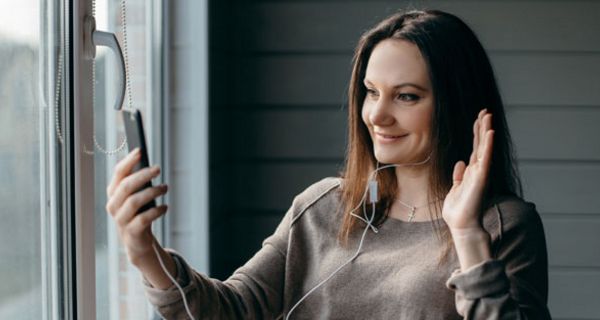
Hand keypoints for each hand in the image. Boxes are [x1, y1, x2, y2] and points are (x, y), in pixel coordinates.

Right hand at [105, 148, 168, 265]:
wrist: (137, 242)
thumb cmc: (138, 213)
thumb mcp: (136, 196)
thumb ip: (139, 183)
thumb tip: (150, 166)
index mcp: (113, 193)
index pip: (118, 173)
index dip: (129, 161)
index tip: (140, 150)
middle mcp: (113, 205)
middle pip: (126, 186)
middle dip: (143, 175)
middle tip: (158, 168)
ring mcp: (121, 220)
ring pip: (134, 201)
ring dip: (152, 192)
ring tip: (165, 187)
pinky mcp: (131, 232)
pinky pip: (144, 219)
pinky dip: (156, 211)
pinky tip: (164, 207)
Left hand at [442, 108, 493, 231]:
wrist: (461, 225)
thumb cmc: (458, 210)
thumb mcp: (455, 188)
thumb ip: (459, 176)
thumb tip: (461, 163)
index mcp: (472, 172)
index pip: (475, 148)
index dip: (476, 133)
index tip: (478, 118)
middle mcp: (478, 170)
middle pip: (481, 144)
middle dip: (483, 127)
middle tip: (485, 111)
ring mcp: (481, 173)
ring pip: (484, 148)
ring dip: (486, 131)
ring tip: (488, 116)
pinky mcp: (481, 178)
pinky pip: (485, 159)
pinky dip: (488, 146)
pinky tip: (490, 133)